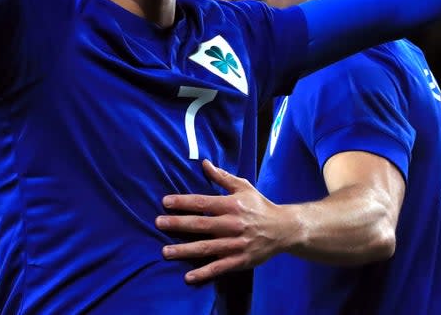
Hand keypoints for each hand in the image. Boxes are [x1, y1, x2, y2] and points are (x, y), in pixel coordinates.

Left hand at [155, 160, 296, 283]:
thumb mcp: (243, 187)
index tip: (165, 202)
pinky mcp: (239, 260)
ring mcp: (235, 244)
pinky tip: (188, 276)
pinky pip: (219, 267)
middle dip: (178, 224)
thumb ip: (222, 177)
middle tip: (158, 223)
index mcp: (231, 205)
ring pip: (206, 247)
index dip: (183, 202)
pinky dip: (204, 272)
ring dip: (184, 250)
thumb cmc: (259, 206)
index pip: (203, 203)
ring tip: (165, 251)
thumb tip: (204, 163)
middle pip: (200, 225)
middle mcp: (232, 224)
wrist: (283, 229)